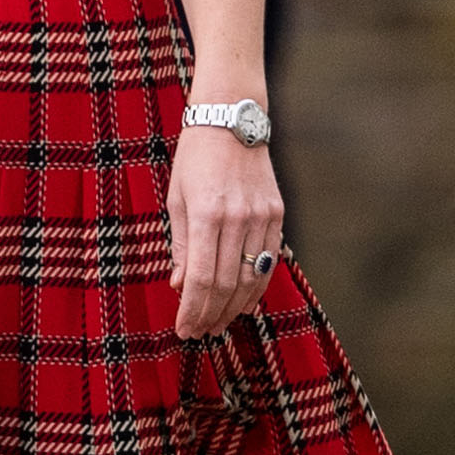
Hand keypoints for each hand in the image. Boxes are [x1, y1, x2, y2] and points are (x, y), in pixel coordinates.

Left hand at [166, 121, 282, 339]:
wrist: (231, 122)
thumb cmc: (195, 161)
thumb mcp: (176, 200)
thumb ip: (179, 245)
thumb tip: (179, 287)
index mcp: (206, 214)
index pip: (200, 278)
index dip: (192, 310)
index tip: (183, 330)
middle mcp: (238, 218)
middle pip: (226, 284)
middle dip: (211, 314)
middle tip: (199, 332)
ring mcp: (262, 217)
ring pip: (251, 278)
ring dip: (233, 308)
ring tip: (218, 324)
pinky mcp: (277, 215)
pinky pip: (269, 262)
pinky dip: (256, 287)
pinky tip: (243, 303)